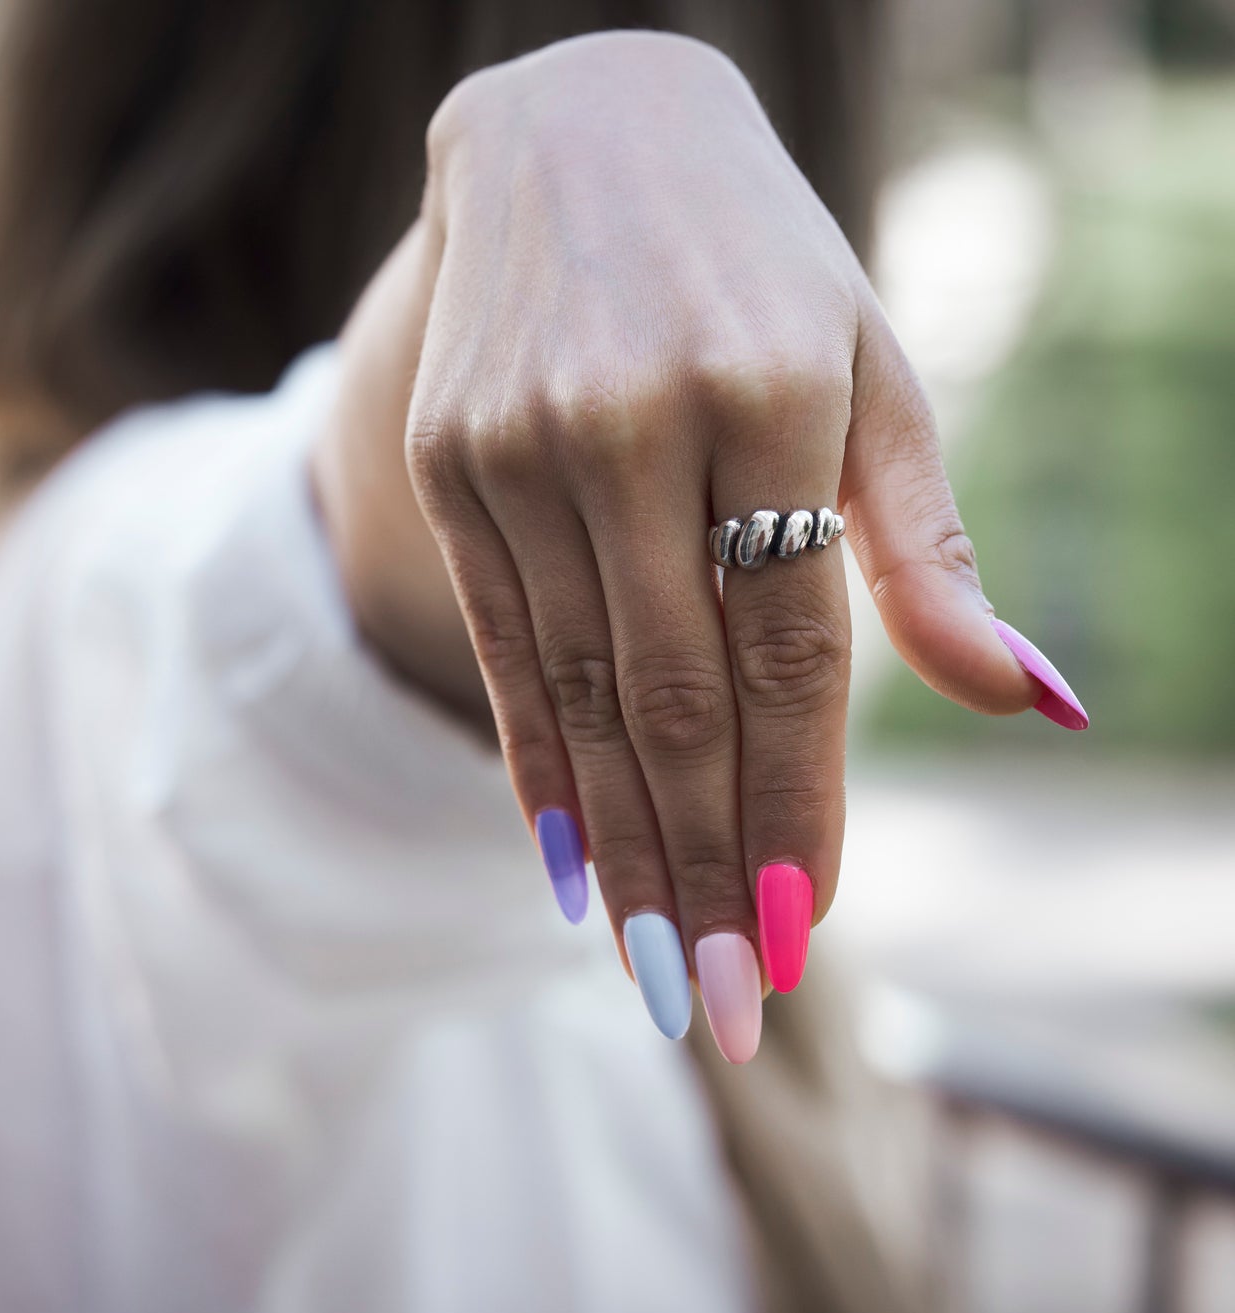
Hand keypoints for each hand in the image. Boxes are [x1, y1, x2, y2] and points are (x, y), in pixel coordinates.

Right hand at [319, 32, 1086, 1059]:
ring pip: (580, 693)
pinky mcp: (447, 461)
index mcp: (769, 390)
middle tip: (727, 1008)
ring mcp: (518, 445)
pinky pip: (498, 647)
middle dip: (706, 868)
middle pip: (674, 700)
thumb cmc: (760, 269)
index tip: (805, 931)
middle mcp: (627, 424)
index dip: (798, 802)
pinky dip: (537, 766)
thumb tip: (1032, 703)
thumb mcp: (872, 373)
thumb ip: (925, 547)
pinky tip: (564, 869)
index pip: (789, 652)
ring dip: (623, 849)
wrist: (574, 138)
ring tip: (656, 972)